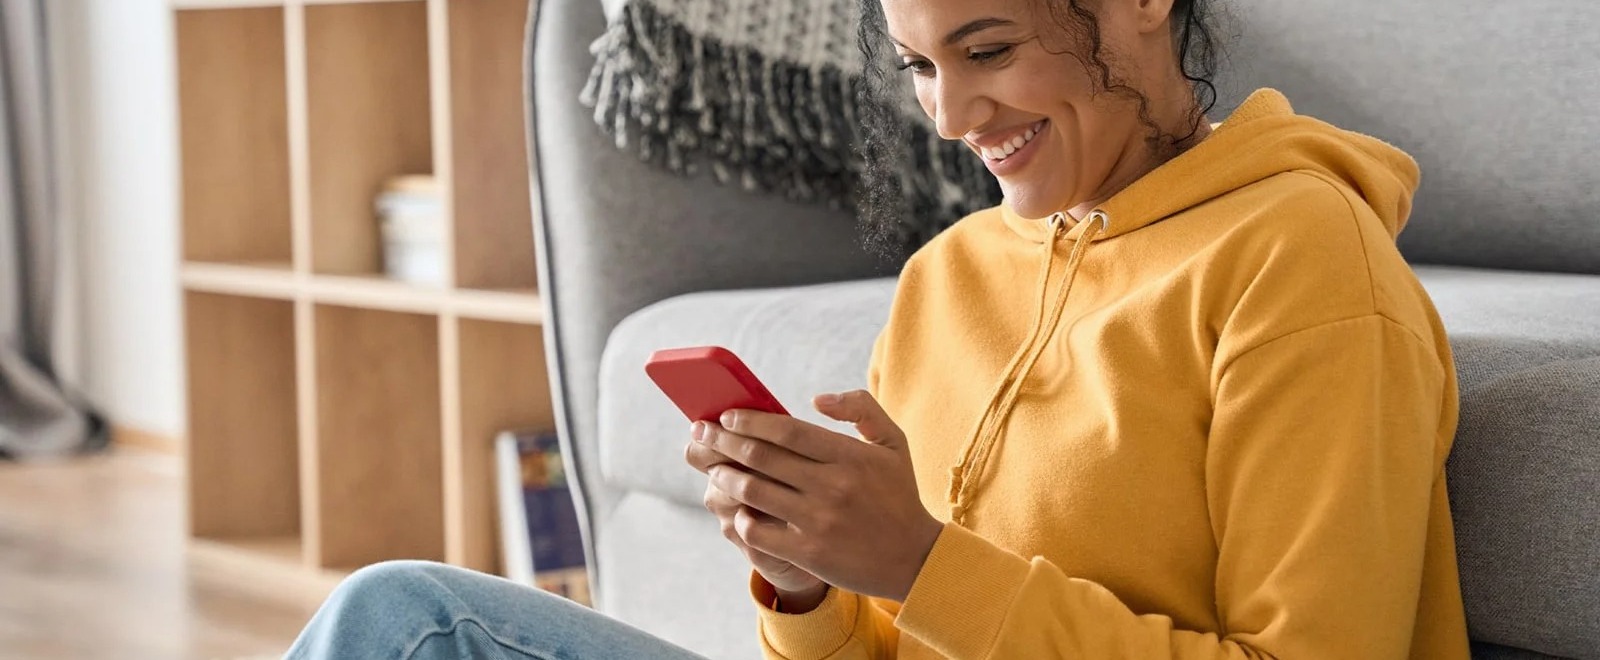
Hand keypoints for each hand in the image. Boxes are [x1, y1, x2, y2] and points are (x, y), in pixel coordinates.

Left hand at [693, 390, 942, 601]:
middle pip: (761, 456)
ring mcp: (818, 521)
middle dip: (723, 440)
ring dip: (725, 476)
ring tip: (714, 467)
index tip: (726, 415)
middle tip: (701, 432)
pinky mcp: (809, 552)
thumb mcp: (893, 442)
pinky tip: (735, 508)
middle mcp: (832, 486)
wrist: (914, 558)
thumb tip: (816, 400)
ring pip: (753, 491)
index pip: (787, 429)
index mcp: (850, 455)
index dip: (750, 420)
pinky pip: (758, 531)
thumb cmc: (898, 494)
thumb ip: (861, 408)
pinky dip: (740, 517)